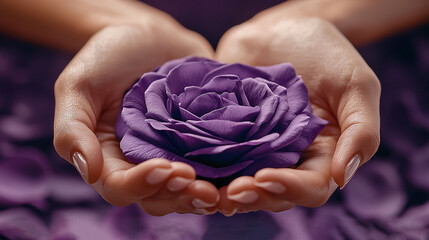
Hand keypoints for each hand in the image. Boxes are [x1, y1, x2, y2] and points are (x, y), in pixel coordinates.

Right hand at [53, 22, 219, 215]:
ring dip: (203, 195)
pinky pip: (213, 167)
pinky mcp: (201, 143)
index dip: (141, 185)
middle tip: (203, 188)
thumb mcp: (78, 85)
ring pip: (186, 190)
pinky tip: (242, 176)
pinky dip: (226, 177)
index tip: (163, 167)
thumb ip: (73, 129)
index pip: (120, 187)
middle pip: (159, 198)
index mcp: (109, 157)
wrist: (147, 35)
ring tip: (222, 192)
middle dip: (179, 196)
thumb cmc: (107, 57)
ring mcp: (174, 154)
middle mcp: (142, 162)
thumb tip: (89, 172)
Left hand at [215, 17, 379, 213]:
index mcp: (322, 154)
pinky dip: (205, 169)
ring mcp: (255, 148)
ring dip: (225, 192)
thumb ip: (361, 130)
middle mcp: (288, 158)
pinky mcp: (227, 135)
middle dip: (253, 196)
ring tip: (206, 191)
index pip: (311, 187)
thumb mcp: (355, 85)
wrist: (282, 29)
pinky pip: (216, 158)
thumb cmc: (325, 53)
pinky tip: (191, 170)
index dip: (290, 188)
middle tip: (231, 192)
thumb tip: (342, 178)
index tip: (266, 178)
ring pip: (242, 183)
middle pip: (273, 194)